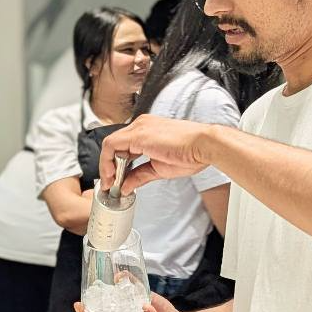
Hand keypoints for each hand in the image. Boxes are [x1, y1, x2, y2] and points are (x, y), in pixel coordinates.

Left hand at [99, 116, 213, 191]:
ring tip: (110, 182)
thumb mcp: (159, 169)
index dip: (114, 164)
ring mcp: (139, 128)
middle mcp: (141, 125)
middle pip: (114, 144)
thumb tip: (127, 186)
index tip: (114, 180)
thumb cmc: (190, 153)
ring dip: (106, 165)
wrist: (204, 146)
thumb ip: (140, 176)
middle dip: (108, 166)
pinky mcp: (138, 135)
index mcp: (147, 130)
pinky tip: (112, 175)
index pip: (122, 146)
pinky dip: (107, 161)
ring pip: (110, 144)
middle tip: (109, 184)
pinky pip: (112, 145)